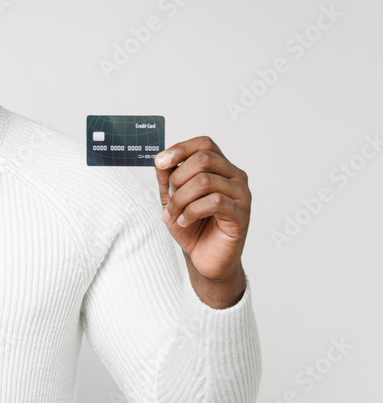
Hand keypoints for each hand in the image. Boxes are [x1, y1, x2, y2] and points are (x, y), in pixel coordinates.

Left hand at [154, 136, 250, 303]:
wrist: (204, 258)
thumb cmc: (192, 227)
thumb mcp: (172, 199)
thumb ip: (167, 178)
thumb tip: (160, 158)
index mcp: (221, 168)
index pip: (204, 144)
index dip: (181, 148)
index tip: (160, 162)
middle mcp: (235, 176)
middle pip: (204, 158)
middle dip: (177, 179)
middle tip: (168, 200)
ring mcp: (241, 194)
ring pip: (205, 181)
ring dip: (180, 199)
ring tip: (173, 215)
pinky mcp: (241, 214)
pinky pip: (214, 201)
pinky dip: (191, 211)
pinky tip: (185, 221)